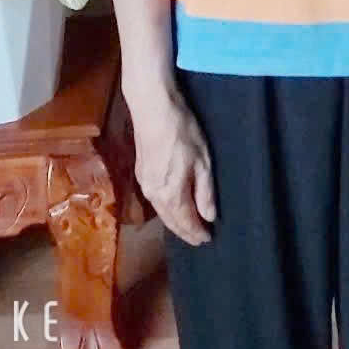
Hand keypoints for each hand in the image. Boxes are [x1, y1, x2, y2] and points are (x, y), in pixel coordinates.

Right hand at [129, 87, 215, 245]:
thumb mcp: (202, 160)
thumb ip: (205, 191)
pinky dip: (166, 209)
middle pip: (171, 221)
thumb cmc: (182, 132)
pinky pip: (155, 201)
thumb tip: (209, 217)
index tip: (208, 240)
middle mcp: (154, 195)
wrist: (153, 108)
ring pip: (162, 212)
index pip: (186, 222)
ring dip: (175, 222)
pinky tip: (173, 207)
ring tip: (188, 226)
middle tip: (199, 239)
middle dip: (185, 232)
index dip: (197, 233)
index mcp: (171, 194)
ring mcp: (144, 184)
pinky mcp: (140, 173)